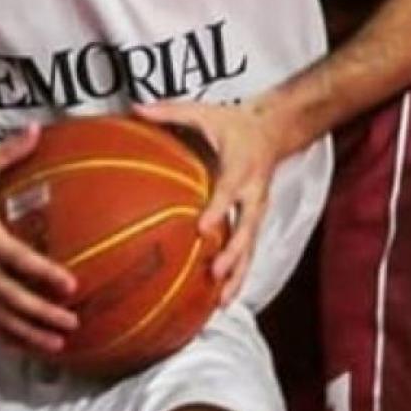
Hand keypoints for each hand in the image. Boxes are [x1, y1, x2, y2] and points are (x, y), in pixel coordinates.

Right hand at [0, 128, 78, 355]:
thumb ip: (8, 151)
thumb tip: (38, 129)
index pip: (17, 260)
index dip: (44, 275)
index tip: (70, 286)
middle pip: (10, 299)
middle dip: (42, 315)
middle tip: (72, 324)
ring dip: (28, 333)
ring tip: (57, 345)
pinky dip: (7, 335)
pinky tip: (27, 345)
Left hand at [135, 96, 286, 305]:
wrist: (274, 130)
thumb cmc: (233, 124)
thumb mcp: (204, 112)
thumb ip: (170, 112)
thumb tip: (135, 107)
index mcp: (240, 168)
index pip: (229, 191)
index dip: (218, 209)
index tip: (202, 228)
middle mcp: (253, 195)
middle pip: (246, 230)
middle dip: (233, 254)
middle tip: (215, 273)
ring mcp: (257, 212)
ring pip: (251, 249)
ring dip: (238, 276)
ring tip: (222, 302)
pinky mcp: (256, 223)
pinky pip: (249, 253)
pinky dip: (238, 277)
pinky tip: (222, 300)